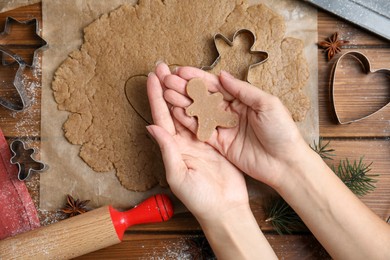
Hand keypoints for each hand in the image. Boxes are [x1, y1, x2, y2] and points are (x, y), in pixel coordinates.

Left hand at [147, 63, 277, 259]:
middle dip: (168, 87)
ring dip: (185, 90)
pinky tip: (204, 88)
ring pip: (191, 110)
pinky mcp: (216, 141)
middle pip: (174, 109)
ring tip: (181, 71)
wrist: (225, 208)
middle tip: (164, 66)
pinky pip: (209, 118)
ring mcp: (200, 140)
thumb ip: (167, 150)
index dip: (156, 96)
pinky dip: (205, 102)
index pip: (161, 117)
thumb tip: (151, 127)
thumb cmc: (200, 198)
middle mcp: (184, 141)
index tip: (153, 77)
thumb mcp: (179, 175)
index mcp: (172, 148)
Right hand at [162, 65, 309, 187]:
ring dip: (183, 102)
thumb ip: (243, 90)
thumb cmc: (282, 131)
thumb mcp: (267, 104)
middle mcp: (231, 111)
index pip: (216, 85)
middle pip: (204, 97)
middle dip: (186, 88)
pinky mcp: (220, 143)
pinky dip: (188, 122)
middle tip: (167, 80)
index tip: (181, 71)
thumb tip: (222, 75)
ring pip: (200, 112)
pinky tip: (175, 112)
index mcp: (243, 99)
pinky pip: (201, 130)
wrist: (286, 163)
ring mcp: (224, 127)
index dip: (198, 77)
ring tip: (166, 93)